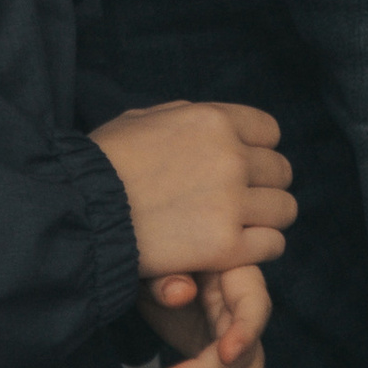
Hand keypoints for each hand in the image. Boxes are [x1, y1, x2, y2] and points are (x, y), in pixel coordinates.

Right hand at [89, 98, 293, 282]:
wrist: (84, 210)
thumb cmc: (104, 163)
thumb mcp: (142, 119)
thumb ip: (181, 118)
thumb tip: (201, 123)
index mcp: (213, 119)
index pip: (269, 132)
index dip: (258, 150)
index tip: (246, 167)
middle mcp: (230, 156)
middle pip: (281, 172)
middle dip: (266, 186)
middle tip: (246, 202)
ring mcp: (231, 202)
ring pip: (284, 210)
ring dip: (268, 219)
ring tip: (247, 227)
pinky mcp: (225, 246)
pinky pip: (271, 245)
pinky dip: (262, 248)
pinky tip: (241, 249)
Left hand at [143, 263, 271, 367]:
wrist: (143, 269)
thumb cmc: (151, 258)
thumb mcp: (152, 261)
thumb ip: (164, 276)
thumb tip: (182, 292)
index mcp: (233, 272)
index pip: (254, 303)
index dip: (246, 331)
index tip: (223, 355)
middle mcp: (242, 308)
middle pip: (247, 352)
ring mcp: (237, 338)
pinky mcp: (226, 363)